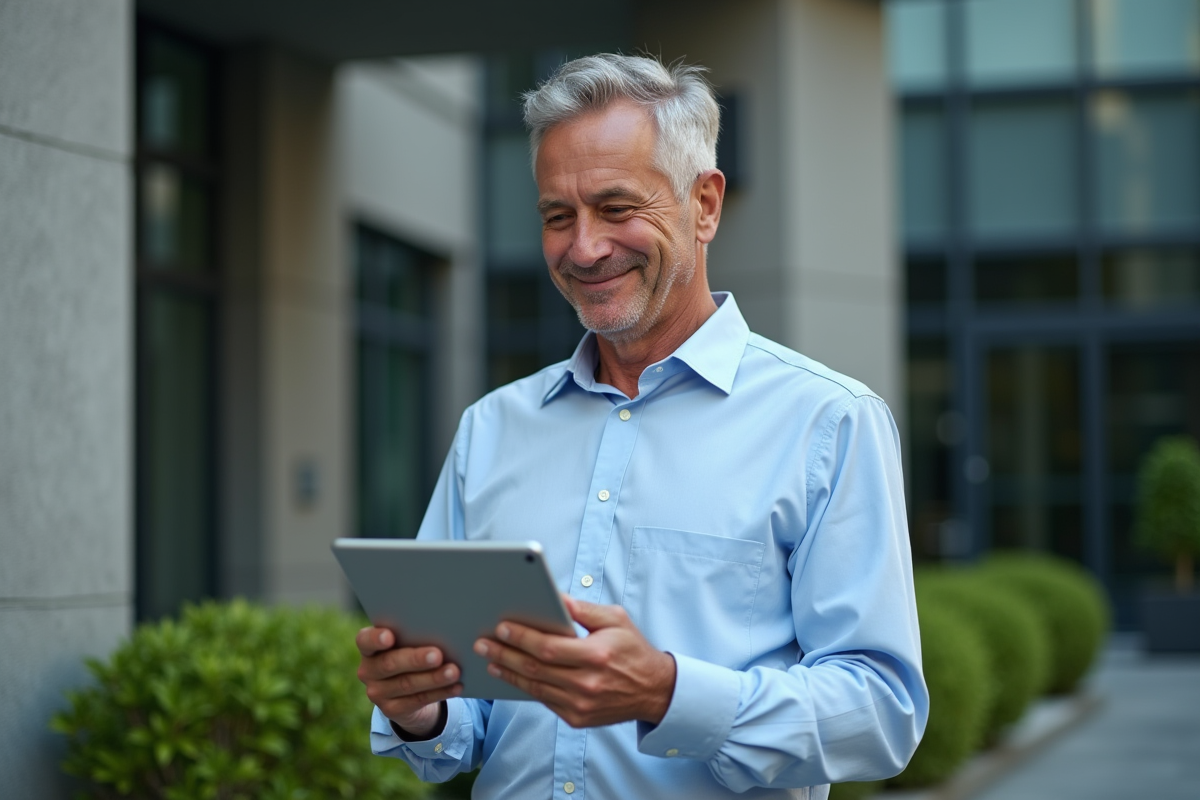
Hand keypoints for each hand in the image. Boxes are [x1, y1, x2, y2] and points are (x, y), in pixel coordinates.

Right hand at [356, 627, 462, 736]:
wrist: (406, 690)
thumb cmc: (410, 652)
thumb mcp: (408, 643)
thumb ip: (416, 635)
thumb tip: (443, 628)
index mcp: (369, 647)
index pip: (365, 640)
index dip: (376, 638)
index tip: (389, 636)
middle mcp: (368, 670)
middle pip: (390, 664)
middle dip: (415, 659)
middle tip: (437, 655)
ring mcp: (377, 692)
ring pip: (407, 684)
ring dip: (433, 678)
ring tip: (454, 671)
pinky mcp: (391, 710)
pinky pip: (418, 700)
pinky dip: (440, 692)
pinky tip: (456, 686)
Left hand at [473, 596, 676, 728]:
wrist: (654, 691)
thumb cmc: (633, 650)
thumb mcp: (615, 620)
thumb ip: (583, 610)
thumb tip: (554, 597)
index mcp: (596, 656)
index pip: (548, 647)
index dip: (521, 637)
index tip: (501, 626)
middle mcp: (587, 684)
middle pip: (534, 668)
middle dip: (504, 654)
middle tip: (482, 643)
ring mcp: (580, 705)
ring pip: (534, 687)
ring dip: (507, 672)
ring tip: (489, 658)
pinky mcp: (576, 718)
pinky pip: (543, 700)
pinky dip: (524, 687)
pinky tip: (510, 674)